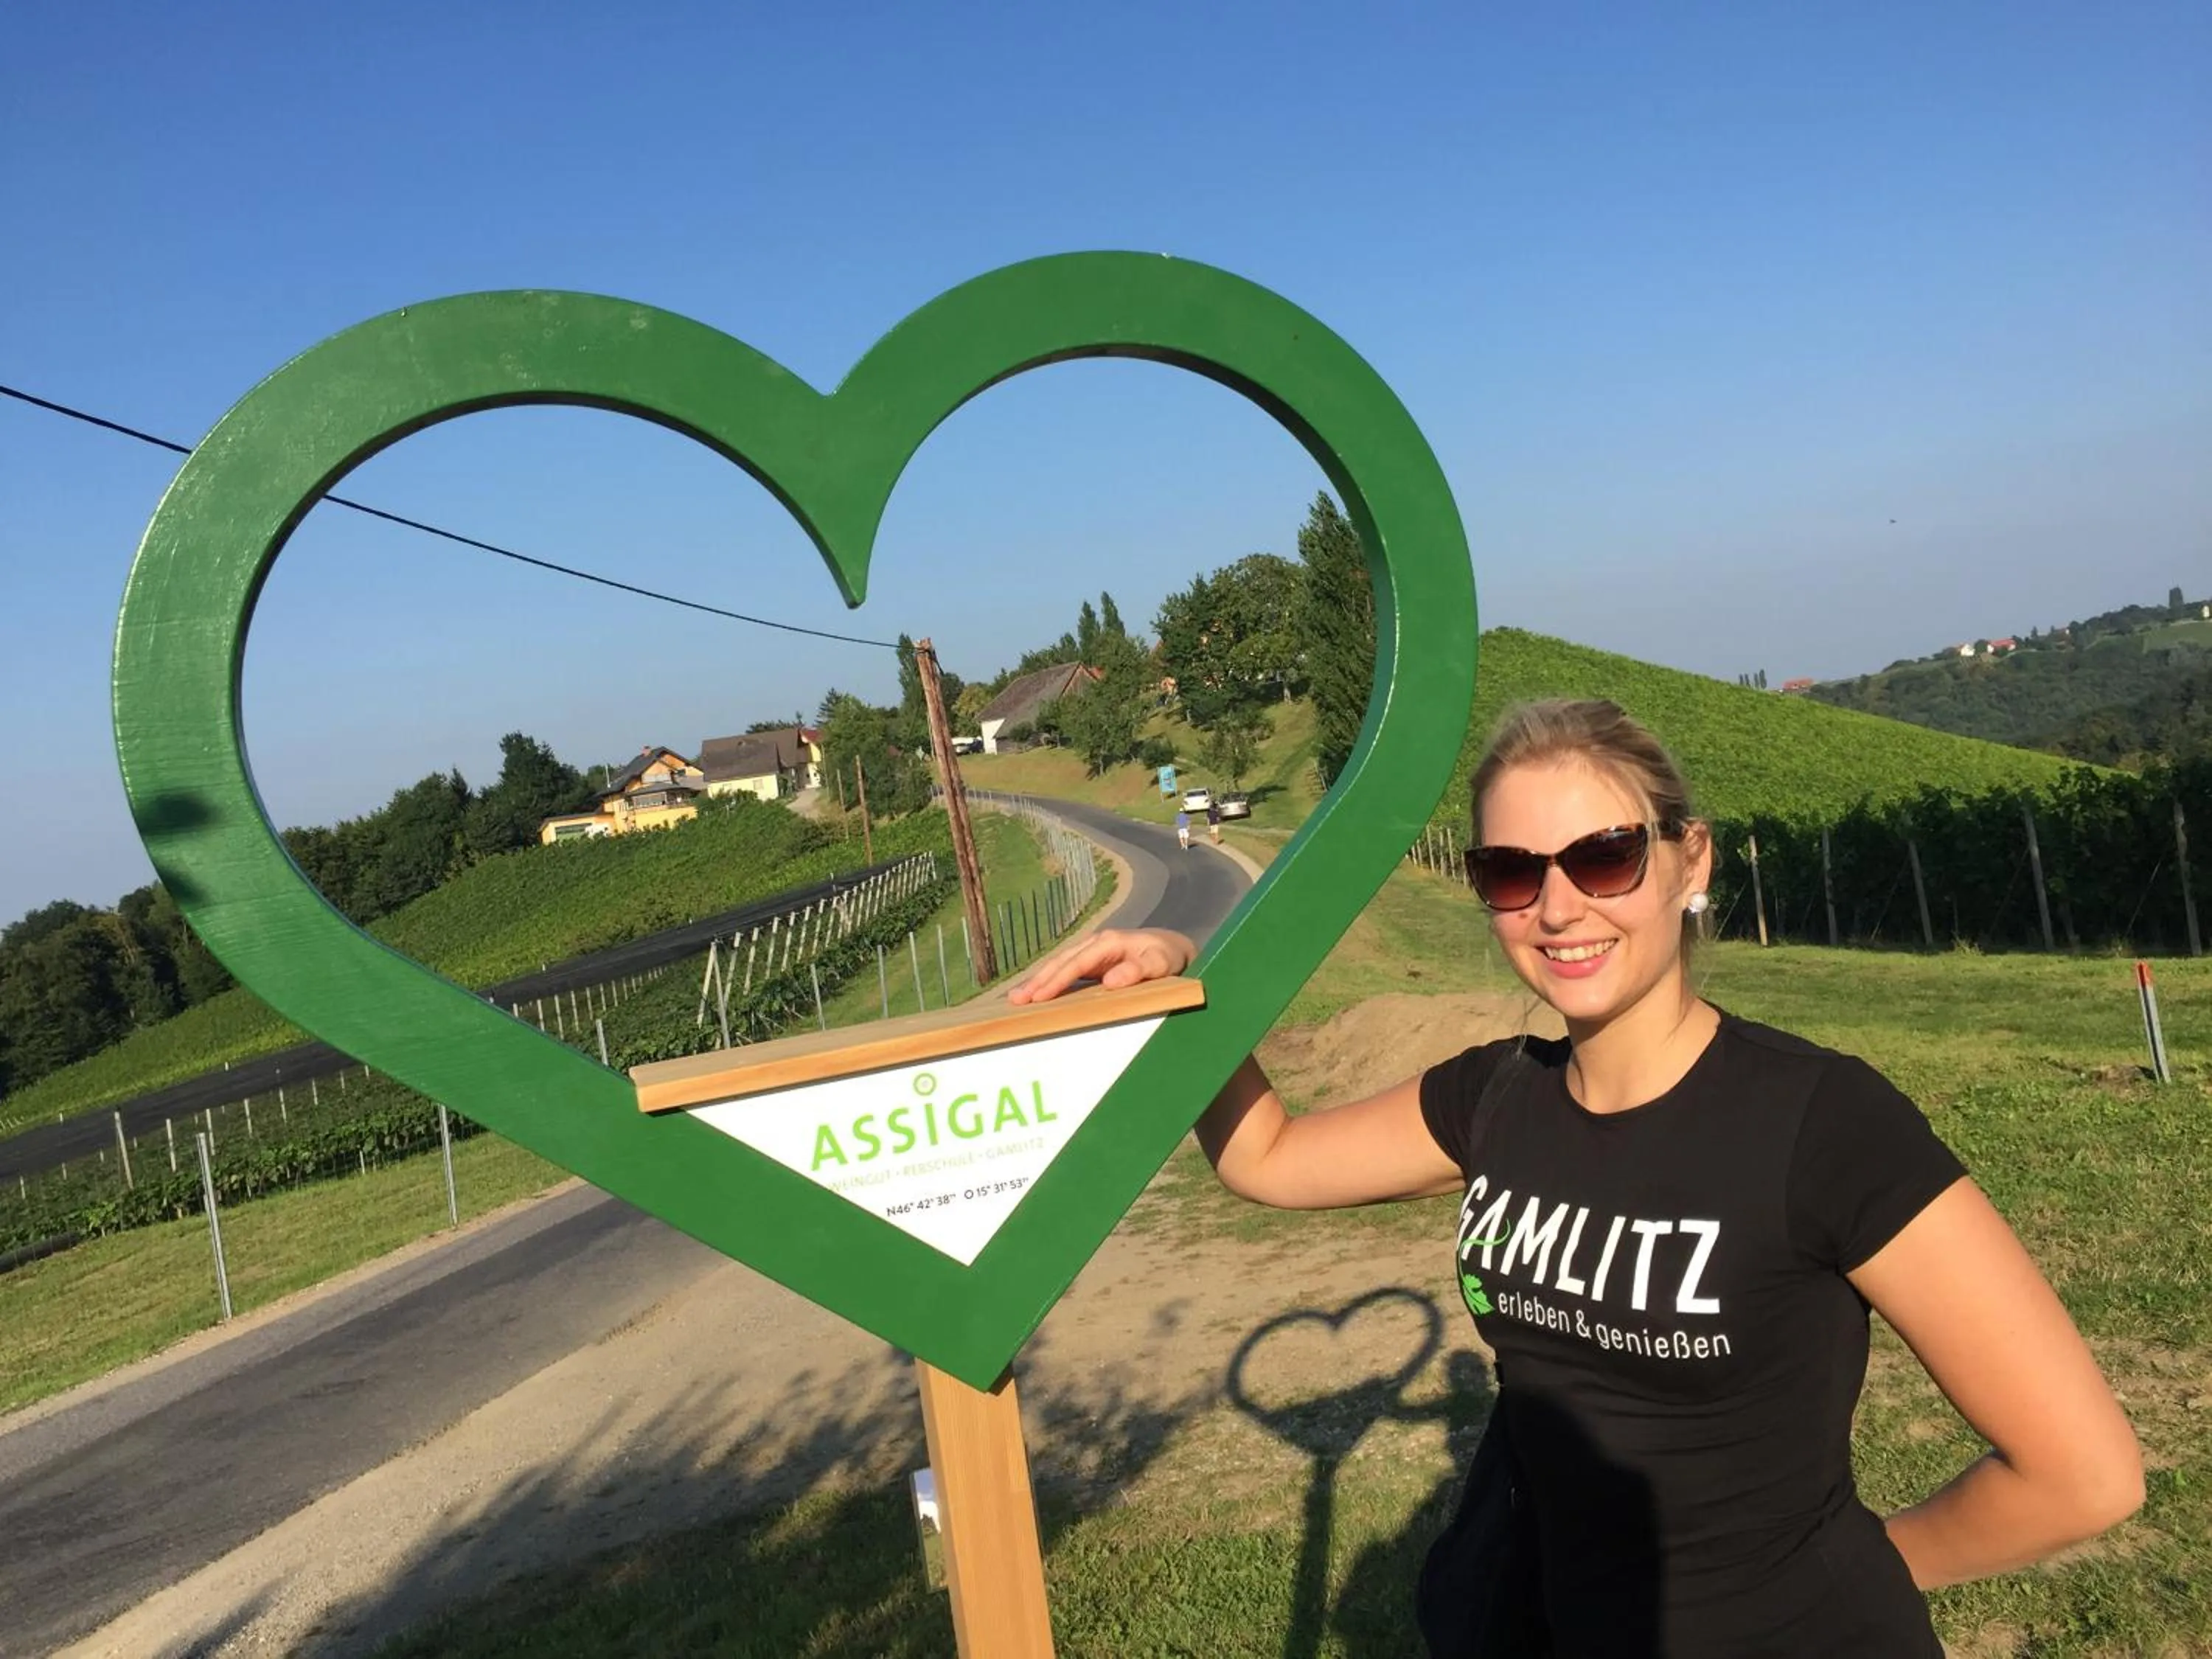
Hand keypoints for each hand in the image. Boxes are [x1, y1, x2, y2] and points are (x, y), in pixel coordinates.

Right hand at [1006, 928, 1197, 1004]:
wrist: (1172, 948)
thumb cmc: (1167, 957)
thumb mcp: (1160, 963)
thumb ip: (1138, 970)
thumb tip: (1110, 982)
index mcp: (1109, 942)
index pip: (1077, 963)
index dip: (1057, 980)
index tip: (1039, 997)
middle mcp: (1096, 943)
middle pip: (1061, 961)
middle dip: (1038, 980)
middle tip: (1016, 1000)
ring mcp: (1092, 952)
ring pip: (1059, 964)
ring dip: (1038, 980)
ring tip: (1015, 998)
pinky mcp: (1091, 961)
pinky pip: (1065, 970)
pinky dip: (1048, 980)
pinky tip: (1034, 993)